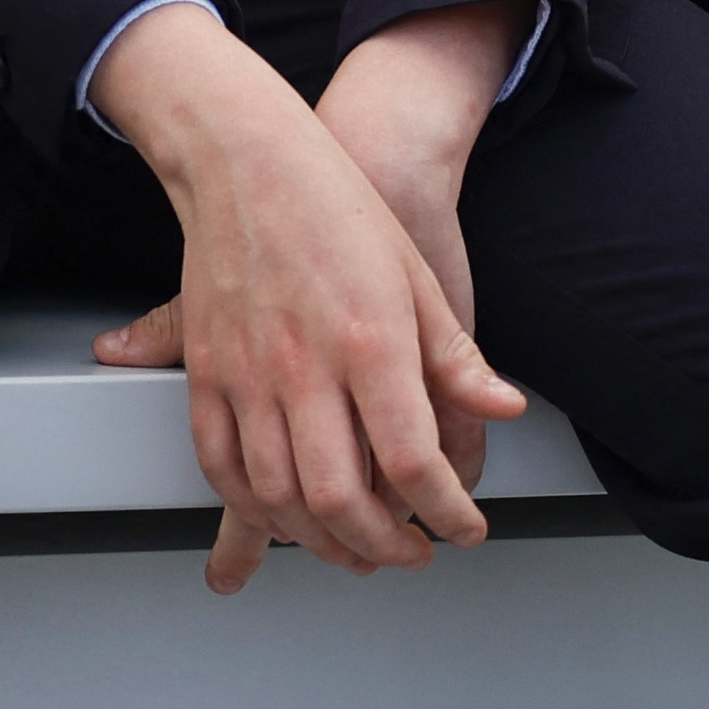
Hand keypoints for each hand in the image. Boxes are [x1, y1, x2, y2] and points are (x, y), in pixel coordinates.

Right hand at [91, 3, 522, 591]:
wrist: (246, 158)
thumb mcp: (418, 278)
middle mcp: (305, 367)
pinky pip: (219, 466)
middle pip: (341, 499)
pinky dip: (251, 508)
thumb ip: (455, 358)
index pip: (414, 462)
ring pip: (278, 497)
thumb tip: (502, 408)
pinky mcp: (206, 372)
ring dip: (320, 541)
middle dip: (384, 547)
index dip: (447, 514)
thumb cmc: (335, 208)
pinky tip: (282, 516)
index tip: (463, 528)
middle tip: (411, 551)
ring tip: (355, 546)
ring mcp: (247, 374)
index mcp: (370, 343)